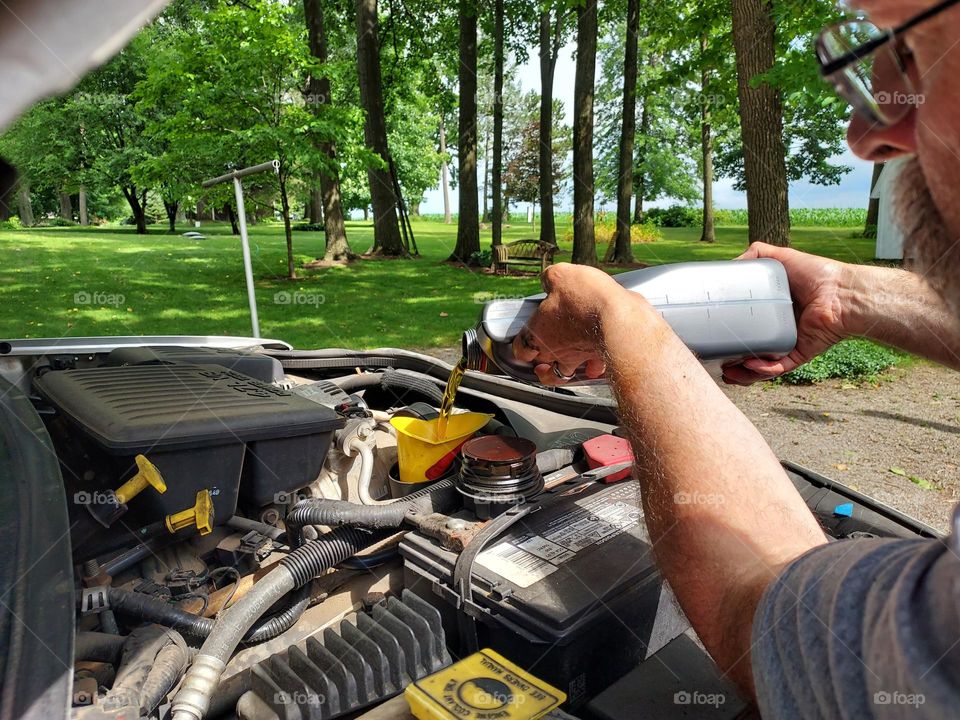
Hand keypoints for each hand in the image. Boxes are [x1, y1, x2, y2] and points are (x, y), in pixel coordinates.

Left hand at [511, 263, 632, 384]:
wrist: (619, 318)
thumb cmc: (586, 299)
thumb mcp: (560, 275)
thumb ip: (550, 279)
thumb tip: (550, 280)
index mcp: (539, 331)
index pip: (520, 348)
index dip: (520, 347)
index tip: (523, 344)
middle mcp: (556, 349)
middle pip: (539, 363)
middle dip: (538, 360)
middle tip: (540, 356)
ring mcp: (578, 357)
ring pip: (562, 375)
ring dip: (560, 372)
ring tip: (563, 369)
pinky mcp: (600, 357)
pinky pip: (593, 369)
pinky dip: (593, 368)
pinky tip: (595, 363)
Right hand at [722, 243, 847, 384]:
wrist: (841, 292)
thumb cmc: (816, 273)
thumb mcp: (779, 258)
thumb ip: (755, 255)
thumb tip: (730, 265)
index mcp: (771, 311)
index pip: (745, 325)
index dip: (728, 334)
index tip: (712, 337)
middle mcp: (778, 329)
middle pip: (750, 351)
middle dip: (733, 363)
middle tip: (718, 364)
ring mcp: (788, 345)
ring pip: (762, 367)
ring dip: (744, 374)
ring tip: (729, 374)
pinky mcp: (799, 355)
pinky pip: (778, 369)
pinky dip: (763, 370)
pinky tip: (751, 366)